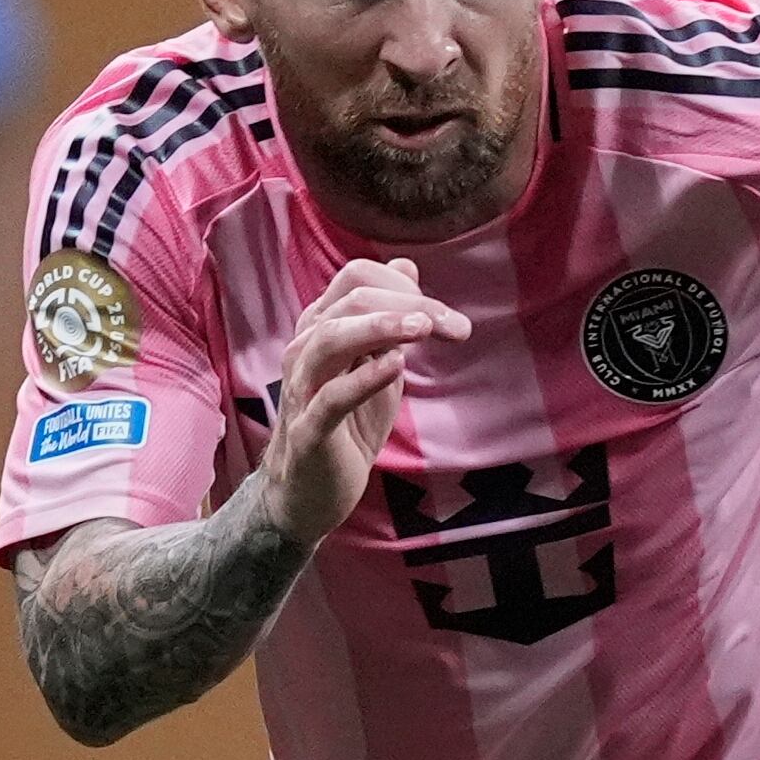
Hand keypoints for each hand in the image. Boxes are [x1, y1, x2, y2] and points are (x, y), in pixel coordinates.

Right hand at [259, 257, 470, 542]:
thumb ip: (389, 319)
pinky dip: (363, 378)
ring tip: (423, 328)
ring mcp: (303, 389)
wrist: (312, 494)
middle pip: (352, 300)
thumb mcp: (375, 365)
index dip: (405, 287)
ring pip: (332, 338)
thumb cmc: (347, 426)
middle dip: (410, 306)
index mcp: (322, 328)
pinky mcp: (308, 432)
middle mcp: (306, 349)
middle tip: (455, 328)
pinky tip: (396, 366)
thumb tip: (406, 265)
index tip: (446, 317)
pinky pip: (330, 397)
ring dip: (381, 328)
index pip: (358, 279)